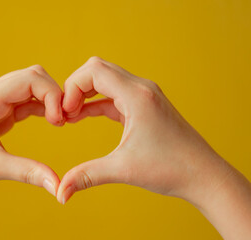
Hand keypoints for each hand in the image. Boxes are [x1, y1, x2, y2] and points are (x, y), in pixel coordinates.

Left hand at [0, 65, 62, 238]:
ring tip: (60, 122)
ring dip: (48, 100)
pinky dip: (40, 108)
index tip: (60, 120)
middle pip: (33, 77)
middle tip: (64, 119)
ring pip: (30, 88)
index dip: (52, 95)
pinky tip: (50, 121)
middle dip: (53, 94)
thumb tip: (59, 186)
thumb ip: (29, 172)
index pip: (30, 79)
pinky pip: (24, 102)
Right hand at [57, 56, 250, 238]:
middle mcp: (142, 89)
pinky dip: (96, 103)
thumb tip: (60, 193)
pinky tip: (83, 116)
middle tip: (64, 113)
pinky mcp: (144, 106)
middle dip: (76, 88)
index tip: (64, 112)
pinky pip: (114, 96)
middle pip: (98, 69)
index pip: (94, 71)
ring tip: (70, 116)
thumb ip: (87, 176)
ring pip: (106, 80)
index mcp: (137, 96)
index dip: (72, 87)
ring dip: (85, 94)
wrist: (203, 175)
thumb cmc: (171, 168)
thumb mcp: (123, 169)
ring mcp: (145, 96)